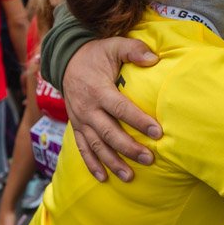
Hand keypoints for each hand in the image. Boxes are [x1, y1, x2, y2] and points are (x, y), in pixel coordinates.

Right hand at [63, 38, 160, 182]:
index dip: (139, 121)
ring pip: (97, 145)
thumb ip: (134, 50)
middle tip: (149, 159)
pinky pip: (83, 149)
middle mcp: (87, 109)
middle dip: (129, 148)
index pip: (121, 109)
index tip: (157, 133)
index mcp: (98, 90)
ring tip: (130, 176)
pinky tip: (103, 178)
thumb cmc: (95, 55)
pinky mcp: (76, 127)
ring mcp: (80, 120)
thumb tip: (154, 59)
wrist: (66, 61)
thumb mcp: (113, 46)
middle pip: (109, 133)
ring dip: (112, 162)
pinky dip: (91, 164)